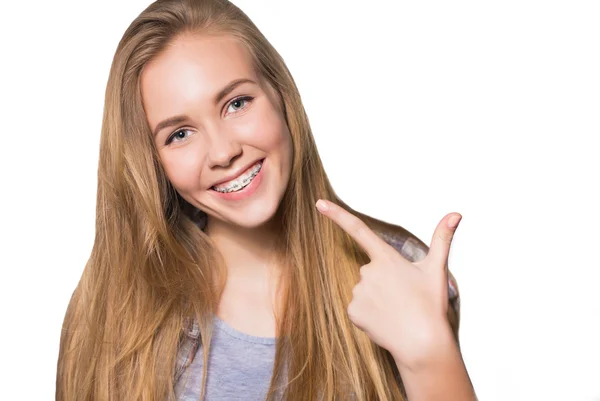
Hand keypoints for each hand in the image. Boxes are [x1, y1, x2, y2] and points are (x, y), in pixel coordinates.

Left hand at [315, 199, 461, 369]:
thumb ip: (442, 239)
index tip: (320, 204)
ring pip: (365, 290)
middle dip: (384, 281)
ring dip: (377, 298)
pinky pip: (358, 307)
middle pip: (371, 271)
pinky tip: (385, 320)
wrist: (422, 344)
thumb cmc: (430, 306)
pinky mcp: (352, 311)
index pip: (359, 230)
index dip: (338, 215)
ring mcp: (358, 292)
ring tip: (396, 311)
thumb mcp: (437, 270)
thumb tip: (456, 214)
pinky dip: (369, 313)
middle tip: (403, 297)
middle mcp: (368, 272)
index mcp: (386, 258)